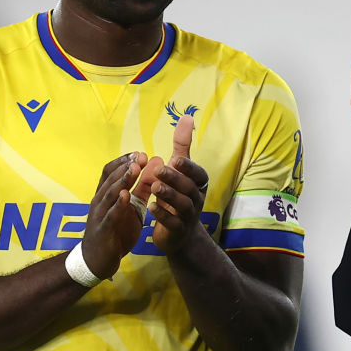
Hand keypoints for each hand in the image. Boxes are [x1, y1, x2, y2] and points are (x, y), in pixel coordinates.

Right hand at [81, 152, 147, 278]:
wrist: (97, 261)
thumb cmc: (115, 232)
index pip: (110, 171)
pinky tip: (126, 196)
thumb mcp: (132, 208)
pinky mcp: (103, 229)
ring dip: (122, 180)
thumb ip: (141, 190)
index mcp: (105, 194)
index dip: (124, 161)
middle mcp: (100, 201)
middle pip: (110, 178)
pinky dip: (118, 204)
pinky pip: (110, 214)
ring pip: (109, 193)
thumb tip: (153, 170)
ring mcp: (99, 215)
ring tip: (135, 169)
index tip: (140, 153)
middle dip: (126, 166)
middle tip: (141, 157)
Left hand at [133, 114, 209, 254]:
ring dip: (169, 195)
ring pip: (182, 205)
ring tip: (155, 186)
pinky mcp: (178, 230)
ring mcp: (189, 216)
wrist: (180, 233)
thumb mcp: (182, 169)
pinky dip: (163, 215)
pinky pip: (173, 223)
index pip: (198, 173)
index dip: (188, 167)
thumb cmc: (180, 194)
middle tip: (159, 170)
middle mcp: (197, 198)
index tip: (176, 159)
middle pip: (189, 188)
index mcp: (198, 183)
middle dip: (175, 178)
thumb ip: (183, 145)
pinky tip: (151, 207)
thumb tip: (187, 117)